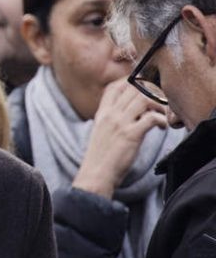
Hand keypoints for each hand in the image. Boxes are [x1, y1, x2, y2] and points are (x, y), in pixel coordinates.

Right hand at [72, 78, 167, 198]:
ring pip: (144, 99)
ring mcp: (120, 124)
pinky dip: (162, 120)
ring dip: (159, 105)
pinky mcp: (131, 135)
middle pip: (134, 89)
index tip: (145, 91)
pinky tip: (162, 128)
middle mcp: (110, 115)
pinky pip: (151, 118)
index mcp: (102, 113)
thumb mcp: (101, 132)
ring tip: (162, 116)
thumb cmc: (100, 157)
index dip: (132, 83)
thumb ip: (112, 120)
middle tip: (160, 105)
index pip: (115, 87)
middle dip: (151, 94)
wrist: (96, 174)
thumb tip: (129, 113)